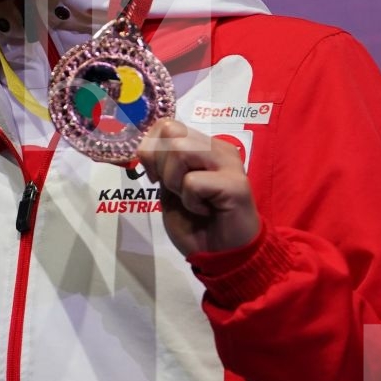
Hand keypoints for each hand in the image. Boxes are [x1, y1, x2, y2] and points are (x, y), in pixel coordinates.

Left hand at [133, 118, 260, 257]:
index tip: (157, 178)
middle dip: (160, 165)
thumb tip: (144, 146)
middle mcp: (218, 147)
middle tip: (176, 190)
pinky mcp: (236, 184)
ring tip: (192, 200)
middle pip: (170, 131)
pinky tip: (206, 211)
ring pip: (180, 150)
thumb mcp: (168, 190)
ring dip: (174, 182)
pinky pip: (193, 181)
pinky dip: (189, 201)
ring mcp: (229, 163)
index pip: (165, 124)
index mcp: (203, 145)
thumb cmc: (196, 225)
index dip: (151, 150)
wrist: (222, 256)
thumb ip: (160, 165)